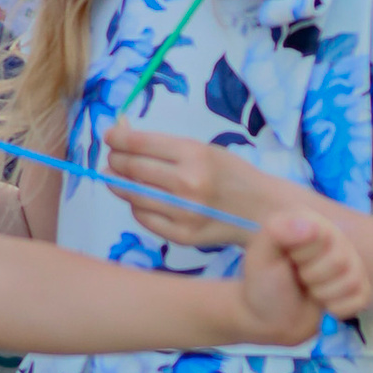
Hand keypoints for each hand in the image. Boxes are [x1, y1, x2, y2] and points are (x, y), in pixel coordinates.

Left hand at [103, 123, 282, 248]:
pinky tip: (140, 199)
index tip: (108, 136)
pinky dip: (137, 206)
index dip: (117, 138)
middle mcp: (187, 183)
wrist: (263, 212)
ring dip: (119, 184)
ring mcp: (183, 212)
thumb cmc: (233, 176)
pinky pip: (144, 218)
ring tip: (116, 178)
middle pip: (132, 168)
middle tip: (111, 159)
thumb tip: (122, 143)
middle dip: (115, 161)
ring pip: (133, 195)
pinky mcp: (182, 236)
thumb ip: (167, 148)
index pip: (140, 144)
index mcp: (195, 155)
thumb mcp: (206, 150)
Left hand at [232, 203, 370, 342]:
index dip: (302, 254)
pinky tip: (323, 304)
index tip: (287, 258)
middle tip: (297, 277)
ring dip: (323, 294)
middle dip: (311, 277)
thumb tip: (311, 226)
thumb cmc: (264, 283)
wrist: (269, 319)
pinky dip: (338, 308)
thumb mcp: (260, 255)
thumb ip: (277, 231)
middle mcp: (337, 240)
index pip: (324, 237)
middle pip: (340, 261)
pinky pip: (361, 298)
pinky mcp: (358, 288)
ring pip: (352, 281)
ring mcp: (351, 264)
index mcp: (314, 224)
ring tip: (308, 290)